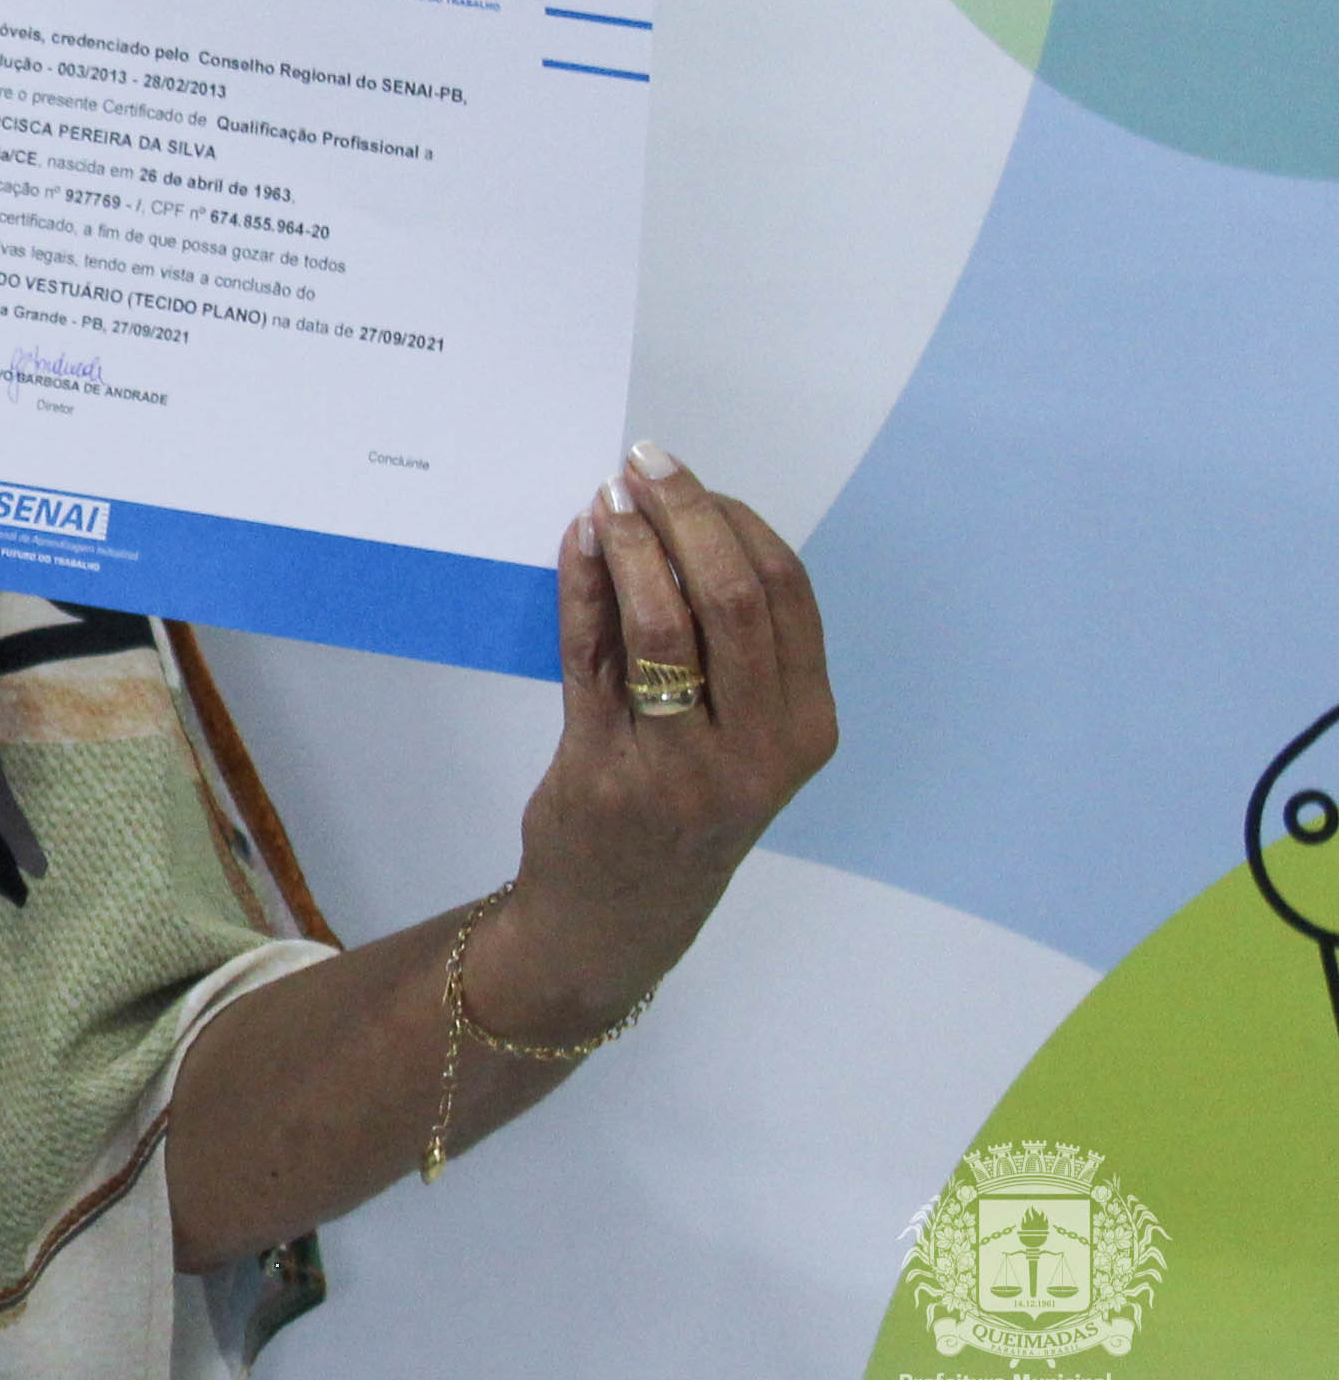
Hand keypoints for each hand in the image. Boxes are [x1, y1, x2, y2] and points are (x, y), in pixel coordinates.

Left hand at [483, 442, 839, 1040]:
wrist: (616, 915)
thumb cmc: (681, 807)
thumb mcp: (735, 735)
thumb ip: (726, 644)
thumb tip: (681, 518)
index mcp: (804, 728)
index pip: (786, 593)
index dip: (737, 521)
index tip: (691, 478)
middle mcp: (757, 748)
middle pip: (735, 597)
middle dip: (687, 514)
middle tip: (645, 463)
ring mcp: (682, 764)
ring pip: (665, 624)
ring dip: (631, 545)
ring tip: (606, 496)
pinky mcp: (606, 769)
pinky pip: (592, 655)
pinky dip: (583, 586)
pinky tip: (575, 541)